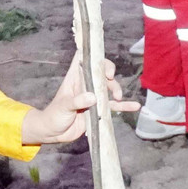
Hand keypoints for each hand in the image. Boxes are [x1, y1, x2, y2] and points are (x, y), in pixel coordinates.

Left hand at [21, 52, 139, 145]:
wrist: (53, 133)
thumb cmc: (53, 116)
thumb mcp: (63, 107)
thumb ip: (77, 101)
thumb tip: (93, 97)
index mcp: (74, 79)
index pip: (82, 60)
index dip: (92, 55)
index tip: (101, 60)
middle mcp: (85, 85)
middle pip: (100, 72)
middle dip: (108, 72)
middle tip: (111, 79)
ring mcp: (92, 97)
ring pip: (108, 88)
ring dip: (116, 89)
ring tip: (118, 97)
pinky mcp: (97, 109)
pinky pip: (112, 106)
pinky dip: (123, 106)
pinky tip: (134, 106)